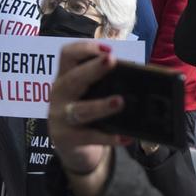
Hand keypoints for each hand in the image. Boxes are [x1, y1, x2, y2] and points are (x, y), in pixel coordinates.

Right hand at [48, 39, 125, 195]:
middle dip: (93, 69)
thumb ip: (104, 82)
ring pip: (81, 110)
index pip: (67, 55)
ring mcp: (60, 117)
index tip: (107, 48)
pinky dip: (108, 138)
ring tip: (119, 101)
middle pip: (73, 78)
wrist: (71, 147)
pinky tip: (124, 137)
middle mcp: (59, 94)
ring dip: (101, 105)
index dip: (85, 48)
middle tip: (111, 60)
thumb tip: (135, 73)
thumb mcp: (88, 93)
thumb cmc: (85, 112)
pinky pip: (90, 137)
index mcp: (65, 77)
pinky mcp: (67, 138)